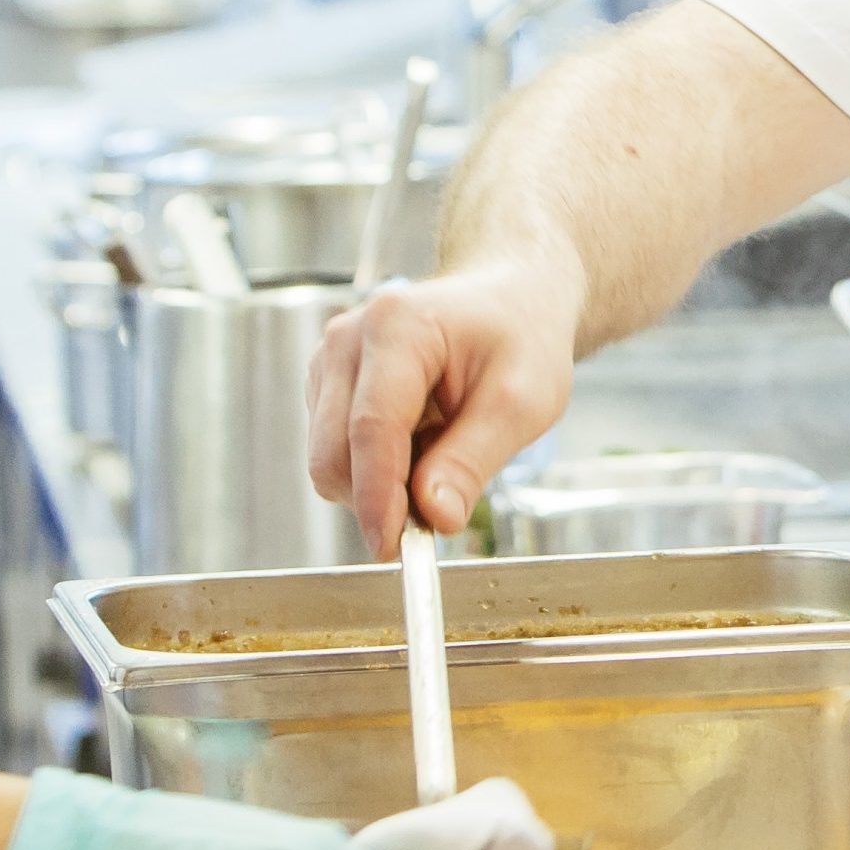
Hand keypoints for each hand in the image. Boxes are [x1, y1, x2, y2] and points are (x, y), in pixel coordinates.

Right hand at [305, 255, 582, 555]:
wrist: (509, 302)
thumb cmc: (521, 341)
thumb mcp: (524, 402)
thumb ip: (474, 460)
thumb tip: (435, 518)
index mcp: (397, 327)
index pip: (372, 426)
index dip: (377, 495)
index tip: (391, 547)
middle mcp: (347, 339)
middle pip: (334, 450)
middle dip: (378, 498)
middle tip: (441, 511)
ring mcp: (328, 361)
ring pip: (329, 458)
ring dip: (379, 483)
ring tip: (444, 450)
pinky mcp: (325, 386)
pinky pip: (336, 452)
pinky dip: (375, 469)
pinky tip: (421, 442)